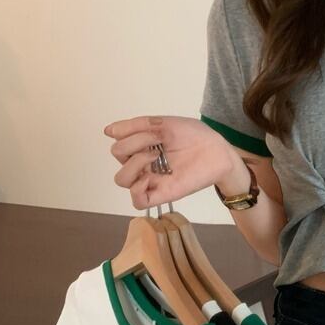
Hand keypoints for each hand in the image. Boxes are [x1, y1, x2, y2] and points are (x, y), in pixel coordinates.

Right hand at [104, 115, 235, 209]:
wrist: (218, 150)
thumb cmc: (194, 136)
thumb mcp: (162, 123)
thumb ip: (135, 126)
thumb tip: (107, 131)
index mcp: (142, 147)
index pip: (119, 144)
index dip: (131, 134)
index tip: (155, 130)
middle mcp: (144, 163)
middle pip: (117, 157)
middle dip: (133, 143)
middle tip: (159, 141)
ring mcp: (153, 179)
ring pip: (122, 180)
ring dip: (132, 164)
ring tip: (155, 157)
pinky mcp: (164, 193)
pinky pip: (138, 201)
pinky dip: (136, 191)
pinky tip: (148, 179)